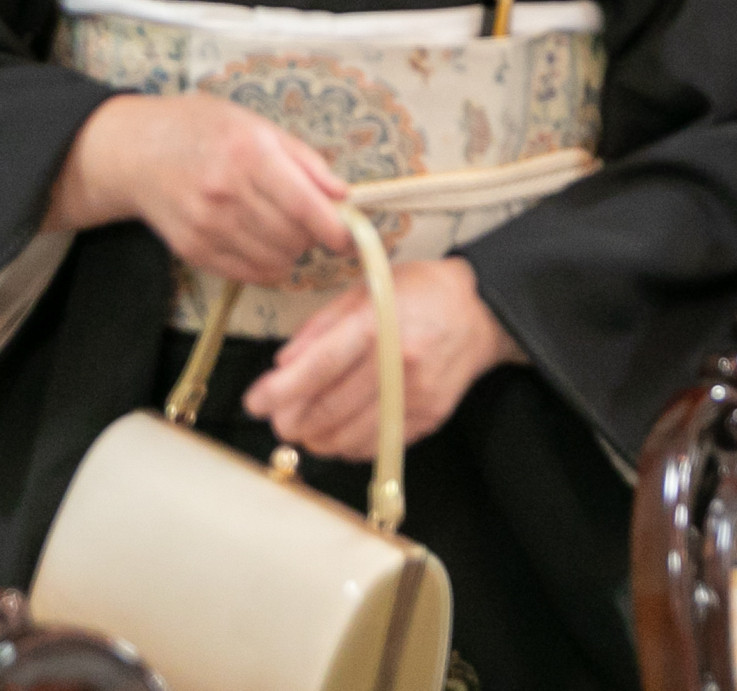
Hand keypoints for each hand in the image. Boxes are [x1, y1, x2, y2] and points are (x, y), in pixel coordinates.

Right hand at [46, 92, 352, 285]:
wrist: (138, 151)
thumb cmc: (204, 131)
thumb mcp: (260, 127)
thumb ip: (305, 162)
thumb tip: (344, 195)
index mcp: (249, 154)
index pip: (303, 205)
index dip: (334, 228)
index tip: (348, 235)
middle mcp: (226, 193)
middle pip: (292, 237)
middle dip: (313, 236)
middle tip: (312, 222)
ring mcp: (206, 225)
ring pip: (273, 260)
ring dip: (291, 251)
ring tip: (285, 230)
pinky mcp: (192, 250)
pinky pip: (246, 274)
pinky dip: (266, 267)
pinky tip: (264, 245)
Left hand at [245, 257, 521, 459]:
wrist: (481, 314)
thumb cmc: (420, 294)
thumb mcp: (367, 289)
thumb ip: (322, 327)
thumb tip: (283, 366)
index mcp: (381, 323)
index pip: (321, 366)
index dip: (281, 390)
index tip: (254, 403)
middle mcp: (400, 363)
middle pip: (329, 409)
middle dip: (292, 420)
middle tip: (277, 418)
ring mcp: (417, 396)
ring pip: (348, 437)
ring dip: (316, 438)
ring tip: (306, 425)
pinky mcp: (429, 417)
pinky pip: (375, 447)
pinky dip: (347, 445)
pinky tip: (339, 429)